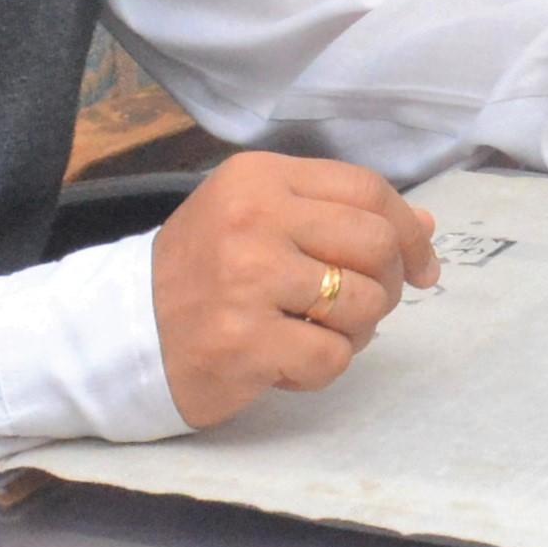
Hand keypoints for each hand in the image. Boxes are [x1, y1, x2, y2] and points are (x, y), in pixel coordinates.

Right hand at [151, 149, 441, 428]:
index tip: (422, 265)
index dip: (409, 230)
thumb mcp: (260, 221)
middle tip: (366, 307)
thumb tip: (424, 225)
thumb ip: (336, 216)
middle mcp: (253, 219)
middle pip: (375, 244)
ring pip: (363, 304)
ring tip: (316, 333)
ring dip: (356, 331)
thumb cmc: (202, 274)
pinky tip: (286, 360)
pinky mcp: (245, 341)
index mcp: (259, 178)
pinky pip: (332, 357)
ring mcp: (248, 280)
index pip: (367, 190)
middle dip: (389, 284)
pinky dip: (321, 368)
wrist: (123, 332)